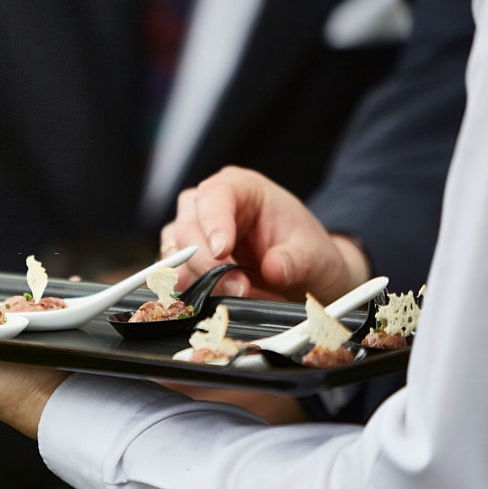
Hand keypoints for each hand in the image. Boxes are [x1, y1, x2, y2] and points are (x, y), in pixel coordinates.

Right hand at [159, 166, 369, 302]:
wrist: (300, 277)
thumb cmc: (303, 252)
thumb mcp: (314, 254)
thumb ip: (296, 260)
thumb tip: (274, 268)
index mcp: (239, 187)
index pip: (214, 195)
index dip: (213, 222)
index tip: (222, 252)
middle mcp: (207, 206)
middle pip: (188, 229)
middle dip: (208, 264)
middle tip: (239, 289)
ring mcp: (191, 234)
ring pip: (175, 256)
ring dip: (200, 281)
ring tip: (238, 296)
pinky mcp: (183, 262)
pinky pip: (174, 277)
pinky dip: (192, 292)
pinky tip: (218, 301)